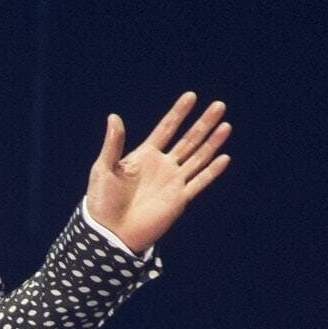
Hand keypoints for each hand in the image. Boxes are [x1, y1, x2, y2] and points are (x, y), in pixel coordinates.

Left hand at [86, 92, 231, 252]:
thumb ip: (113, 144)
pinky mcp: (179, 199)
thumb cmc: (102, 201)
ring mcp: (172, 182)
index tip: (191, 96)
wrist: (109, 232)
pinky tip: (224, 157)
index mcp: (143, 156)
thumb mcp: (103, 168)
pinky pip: (199, 182)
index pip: (166, 128)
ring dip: (212, 142)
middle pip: (188, 139)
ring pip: (198, 157)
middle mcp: (162, 166)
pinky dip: (212, 170)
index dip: (178, 113)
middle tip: (218, 105)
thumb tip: (114, 116)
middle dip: (203, 122)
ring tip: (226, 125)